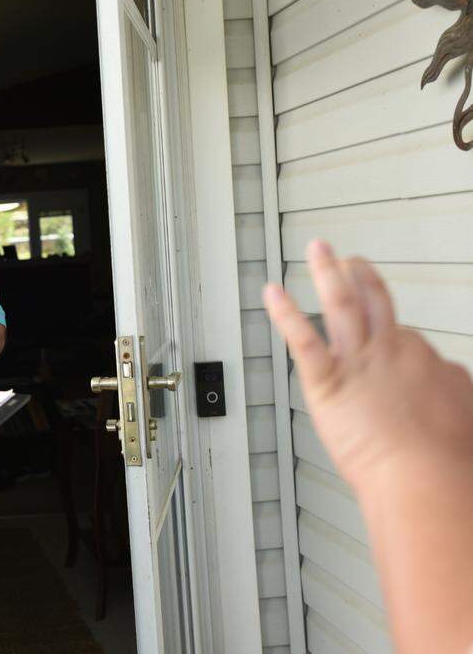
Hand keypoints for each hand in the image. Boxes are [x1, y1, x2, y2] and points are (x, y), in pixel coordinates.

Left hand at [263, 240, 472, 491]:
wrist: (426, 477)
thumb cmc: (446, 462)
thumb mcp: (465, 416)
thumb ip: (451, 392)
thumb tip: (450, 379)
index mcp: (426, 361)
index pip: (404, 337)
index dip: (394, 340)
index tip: (388, 336)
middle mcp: (393, 352)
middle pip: (376, 303)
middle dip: (360, 277)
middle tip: (351, 260)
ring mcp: (360, 363)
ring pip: (343, 306)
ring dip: (328, 273)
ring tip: (318, 250)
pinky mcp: (328, 381)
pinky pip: (303, 339)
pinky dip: (285, 313)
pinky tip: (272, 292)